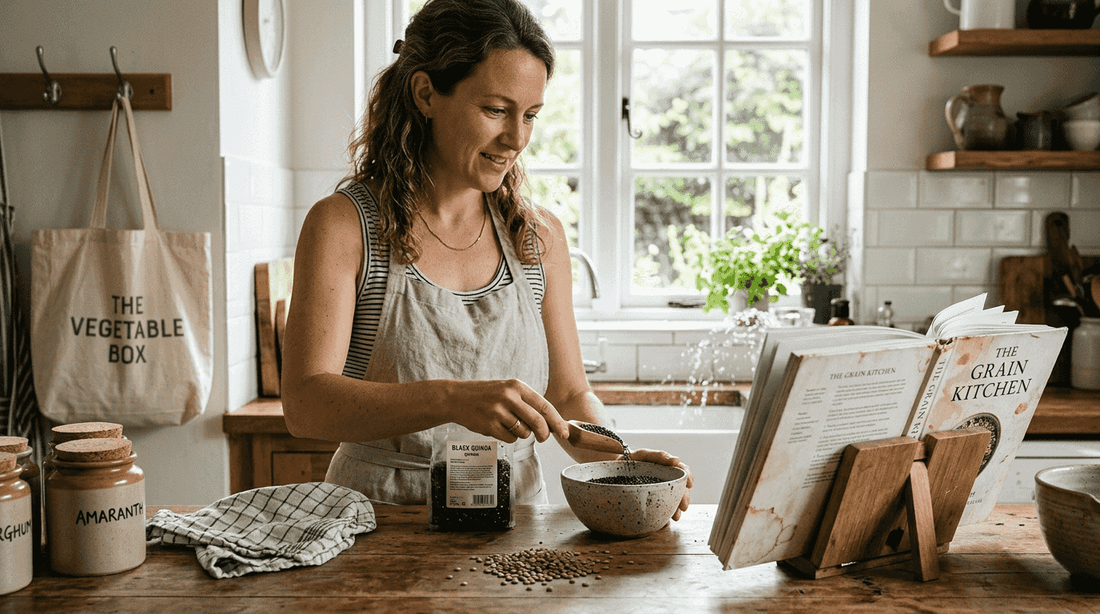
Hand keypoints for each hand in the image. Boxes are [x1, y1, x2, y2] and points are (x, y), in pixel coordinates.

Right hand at [446, 379, 569, 443]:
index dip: (557, 421)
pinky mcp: (489, 425)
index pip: (544, 406)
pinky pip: (510, 438)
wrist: (456, 398)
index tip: (564, 432)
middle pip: (538, 422)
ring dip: (521, 433)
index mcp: (517, 386)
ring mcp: (498, 411)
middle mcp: (509, 397)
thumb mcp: (507, 390)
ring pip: (524, 432)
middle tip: (543, 438)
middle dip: (544, 434)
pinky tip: (498, 427)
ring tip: (508, 424)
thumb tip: (550, 423)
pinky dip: (508, 437)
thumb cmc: (486, 395)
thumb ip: (527, 403)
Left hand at [621, 448, 692, 520]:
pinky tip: (665, 521)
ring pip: (673, 500)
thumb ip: (658, 455)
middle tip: (682, 507)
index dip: (687, 477)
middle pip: (680, 488)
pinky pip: (662, 510)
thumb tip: (676, 459)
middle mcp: (664, 480)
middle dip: (683, 498)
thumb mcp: (642, 455)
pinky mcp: (651, 503)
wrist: (612, 473)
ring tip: (676, 516)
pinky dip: (665, 516)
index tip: (689, 484)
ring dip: (676, 508)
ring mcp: (658, 492)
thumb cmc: (629, 461)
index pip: (681, 471)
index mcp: (665, 467)